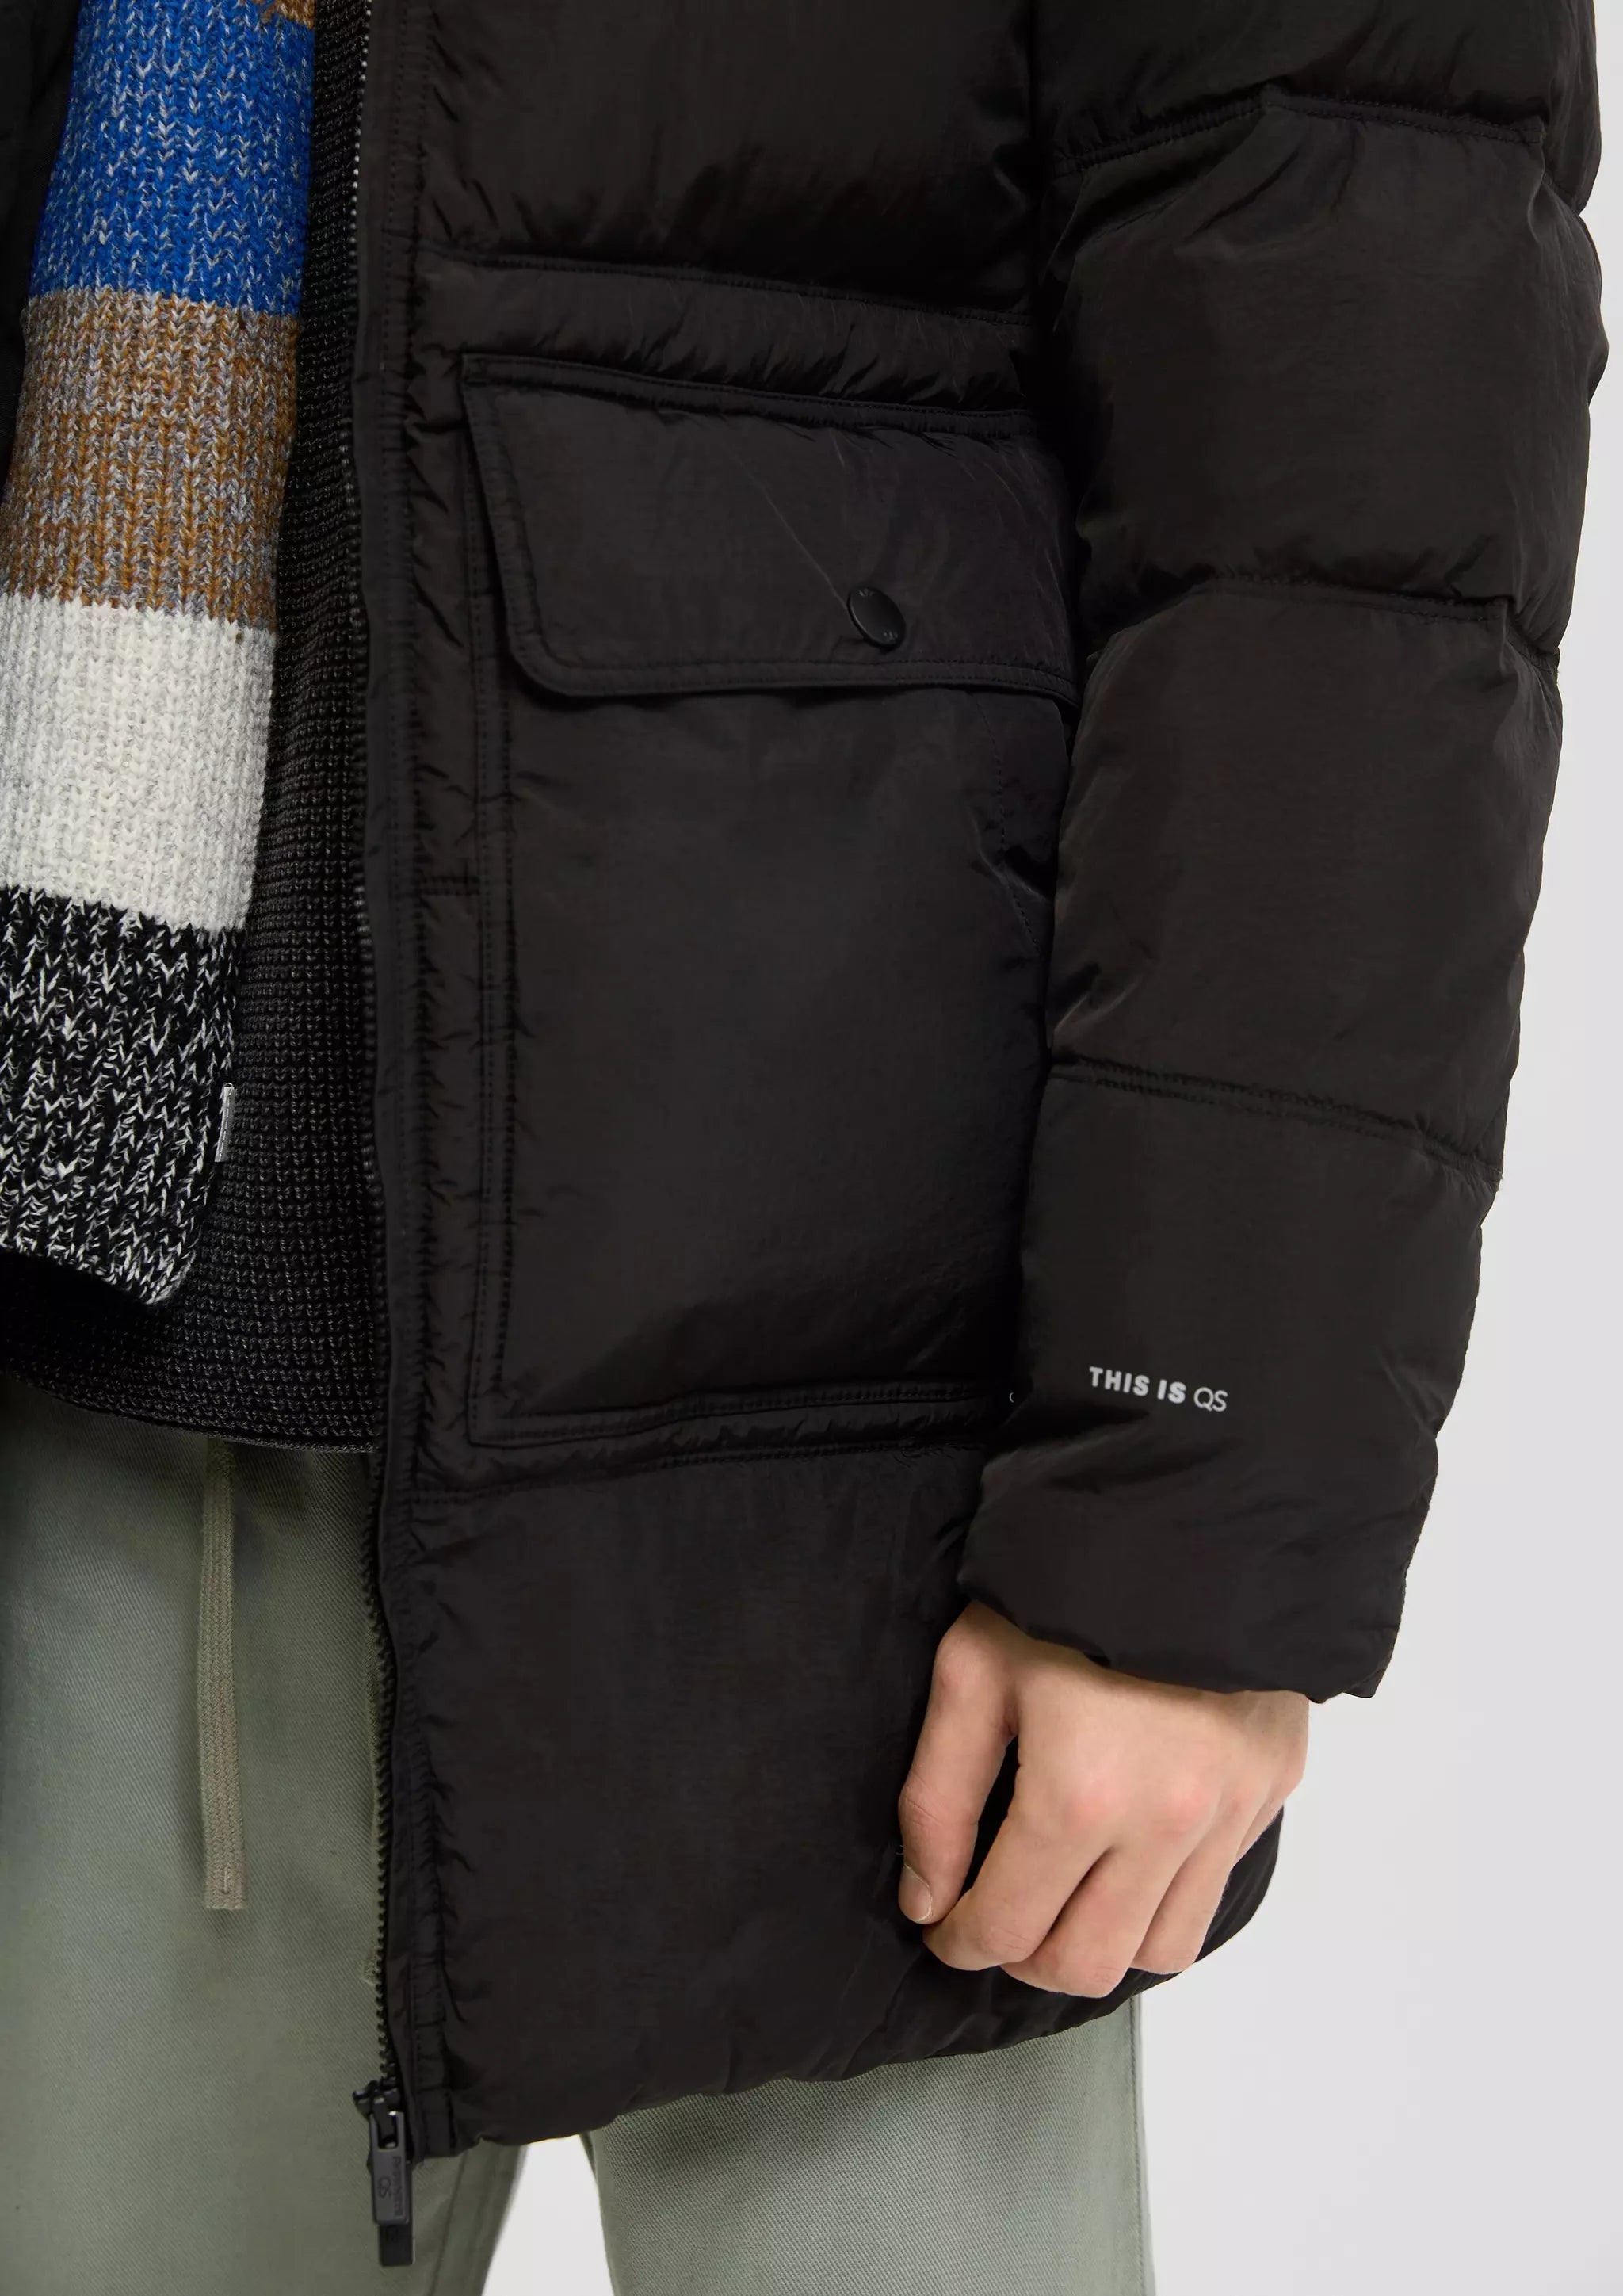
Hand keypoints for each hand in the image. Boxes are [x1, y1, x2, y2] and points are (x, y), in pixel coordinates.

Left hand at [897, 1603, 1308, 1994]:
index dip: (960, 1940)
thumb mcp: (971, 1673)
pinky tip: (1129, 1852)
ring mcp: (1230, 1813)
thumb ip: (937, 1798)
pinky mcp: (1271, 1790)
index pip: (1009, 1927)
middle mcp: (1166, 1825)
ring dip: (1103, 1941)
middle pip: (1087, 1965)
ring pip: (1162, 1949)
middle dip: (1026, 1956)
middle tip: (999, 1914)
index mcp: (1079, 1797)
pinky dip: (1165, 1897)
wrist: (1189, 1514)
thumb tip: (926, 1899)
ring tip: (1066, 1896)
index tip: (943, 1926)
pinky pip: (1215, 1890)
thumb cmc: (1064, 1584)